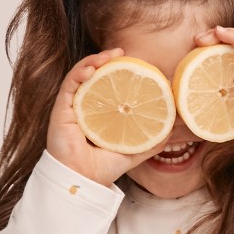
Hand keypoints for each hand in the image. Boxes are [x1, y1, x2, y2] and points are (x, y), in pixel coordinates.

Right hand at [47, 49, 172, 187]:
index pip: (105, 85)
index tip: (131, 60)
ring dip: (93, 60)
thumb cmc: (102, 169)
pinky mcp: (61, 110)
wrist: (83, 182)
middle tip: (122, 52)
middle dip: (105, 59)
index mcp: (97, 114)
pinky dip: (79, 72)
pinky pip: (69, 85)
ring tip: (109, 55)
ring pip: (79, 75)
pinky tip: (92, 68)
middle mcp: (83, 107)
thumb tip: (172, 128)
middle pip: (93, 76)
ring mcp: (71, 108)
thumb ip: (151, 140)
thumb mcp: (133, 151)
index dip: (116, 70)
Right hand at [193, 26, 233, 137]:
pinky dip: (208, 108)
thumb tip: (220, 30)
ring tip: (185, 78)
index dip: (216, 36)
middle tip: (189, 55)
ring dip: (203, 82)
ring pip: (220, 84)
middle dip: (205, 56)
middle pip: (224, 59)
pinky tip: (194, 105)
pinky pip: (221, 110)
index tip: (199, 40)